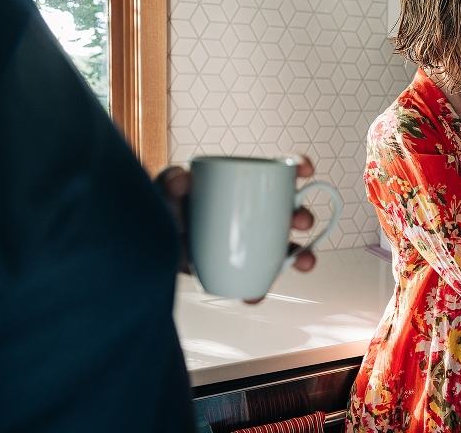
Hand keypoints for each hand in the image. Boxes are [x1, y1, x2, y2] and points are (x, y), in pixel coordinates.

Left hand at [154, 156, 317, 298]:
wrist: (154, 249)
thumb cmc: (165, 212)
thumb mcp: (164, 191)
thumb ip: (168, 181)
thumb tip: (182, 180)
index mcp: (244, 185)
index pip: (277, 171)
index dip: (298, 166)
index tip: (306, 170)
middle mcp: (256, 212)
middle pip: (289, 210)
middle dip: (303, 216)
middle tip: (300, 222)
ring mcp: (252, 242)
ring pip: (287, 247)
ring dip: (301, 255)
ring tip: (302, 262)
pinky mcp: (242, 267)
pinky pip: (260, 279)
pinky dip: (262, 288)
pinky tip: (256, 294)